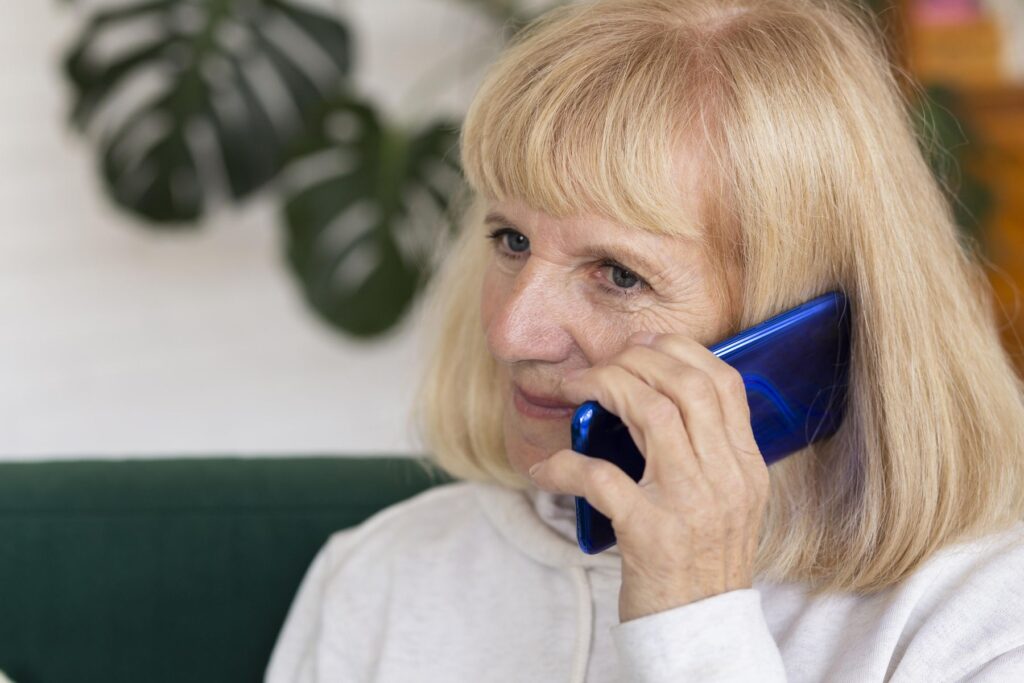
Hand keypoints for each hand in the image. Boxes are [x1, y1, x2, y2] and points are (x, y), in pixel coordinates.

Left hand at [527, 331, 769, 622]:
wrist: (699, 631)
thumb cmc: (701, 560)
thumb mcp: (726, 501)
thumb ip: (705, 450)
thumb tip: (650, 393)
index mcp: (746, 466)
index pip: (724, 383)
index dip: (680, 351)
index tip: (643, 348)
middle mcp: (725, 479)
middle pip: (684, 386)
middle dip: (634, 361)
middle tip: (599, 369)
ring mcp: (690, 505)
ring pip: (650, 412)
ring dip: (603, 388)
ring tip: (574, 392)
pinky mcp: (649, 534)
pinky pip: (600, 477)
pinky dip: (565, 464)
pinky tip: (546, 468)